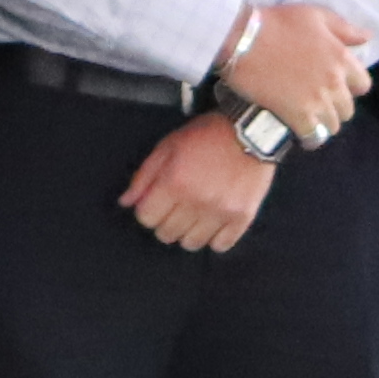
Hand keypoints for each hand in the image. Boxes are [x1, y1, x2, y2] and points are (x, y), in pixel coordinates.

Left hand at [119, 116, 273, 252]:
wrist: (252, 131)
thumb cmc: (208, 135)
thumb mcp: (169, 146)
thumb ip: (144, 175)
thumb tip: (126, 202)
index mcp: (174, 182)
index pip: (146, 217)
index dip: (147, 210)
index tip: (156, 203)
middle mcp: (196, 201)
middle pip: (166, 234)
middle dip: (165, 222)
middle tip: (175, 208)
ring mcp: (221, 212)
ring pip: (192, 244)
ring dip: (188, 233)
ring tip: (195, 216)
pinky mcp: (242, 217)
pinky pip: (221, 245)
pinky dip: (214, 239)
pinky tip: (213, 224)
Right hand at [216, 3, 371, 144]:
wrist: (243, 40)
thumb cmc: (277, 23)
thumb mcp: (315, 15)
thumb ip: (344, 29)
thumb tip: (367, 38)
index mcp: (341, 57)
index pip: (363, 85)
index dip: (351, 87)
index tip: (337, 87)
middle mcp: (334, 81)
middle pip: (347, 109)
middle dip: (335, 108)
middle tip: (318, 104)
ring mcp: (317, 101)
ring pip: (332, 126)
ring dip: (323, 124)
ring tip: (308, 119)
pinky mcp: (298, 116)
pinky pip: (314, 137)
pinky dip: (310, 139)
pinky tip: (301, 136)